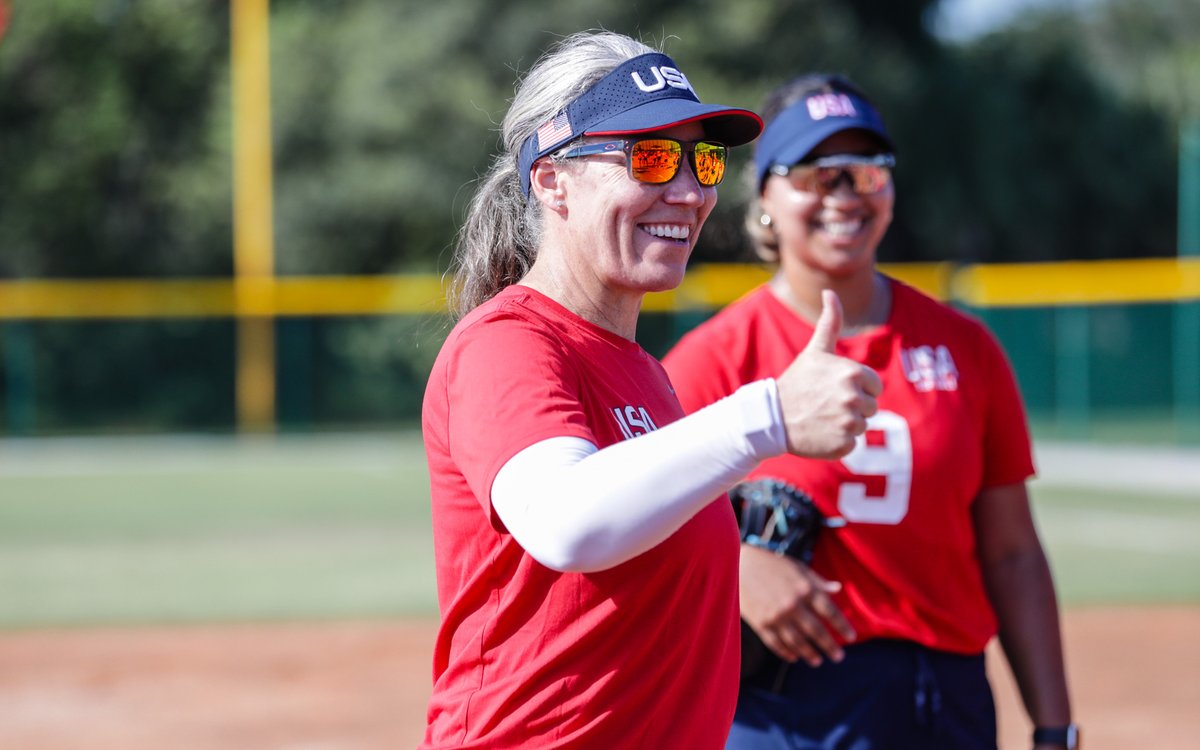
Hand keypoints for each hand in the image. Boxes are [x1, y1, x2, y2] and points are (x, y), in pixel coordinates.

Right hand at [739, 544, 855, 665]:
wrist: (738, 564)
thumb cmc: (771, 564)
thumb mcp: (797, 568)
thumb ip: (818, 581)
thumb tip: (838, 589)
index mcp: (805, 588)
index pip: (830, 612)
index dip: (842, 626)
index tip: (852, 637)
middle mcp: (793, 604)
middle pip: (816, 631)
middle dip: (830, 646)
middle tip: (838, 657)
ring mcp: (776, 616)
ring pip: (797, 642)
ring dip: (809, 654)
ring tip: (817, 661)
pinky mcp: (761, 623)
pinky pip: (777, 644)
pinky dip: (786, 652)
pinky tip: (794, 657)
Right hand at [775, 289, 881, 458]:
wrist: (772, 417)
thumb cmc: (797, 382)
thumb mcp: (815, 351)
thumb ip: (830, 322)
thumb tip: (831, 292)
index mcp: (854, 373)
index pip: (874, 386)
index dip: (857, 388)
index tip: (833, 389)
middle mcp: (855, 397)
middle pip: (870, 407)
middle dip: (851, 407)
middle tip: (826, 405)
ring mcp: (849, 422)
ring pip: (862, 426)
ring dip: (845, 425)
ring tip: (822, 418)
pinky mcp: (844, 444)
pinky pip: (852, 444)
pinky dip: (838, 442)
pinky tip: (820, 433)